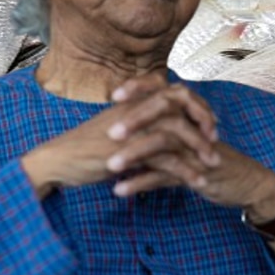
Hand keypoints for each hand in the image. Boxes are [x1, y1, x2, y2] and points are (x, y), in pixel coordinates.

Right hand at [20, 70, 217, 198]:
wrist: (58, 161)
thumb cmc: (87, 147)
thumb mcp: (119, 130)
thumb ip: (141, 124)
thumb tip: (166, 127)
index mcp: (136, 100)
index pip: (175, 91)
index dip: (196, 105)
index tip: (210, 123)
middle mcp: (136, 108)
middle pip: (182, 103)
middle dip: (204, 120)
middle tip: (216, 140)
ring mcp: (133, 128)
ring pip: (178, 131)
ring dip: (199, 149)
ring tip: (213, 164)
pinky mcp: (129, 151)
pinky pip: (166, 159)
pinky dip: (185, 171)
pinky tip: (197, 182)